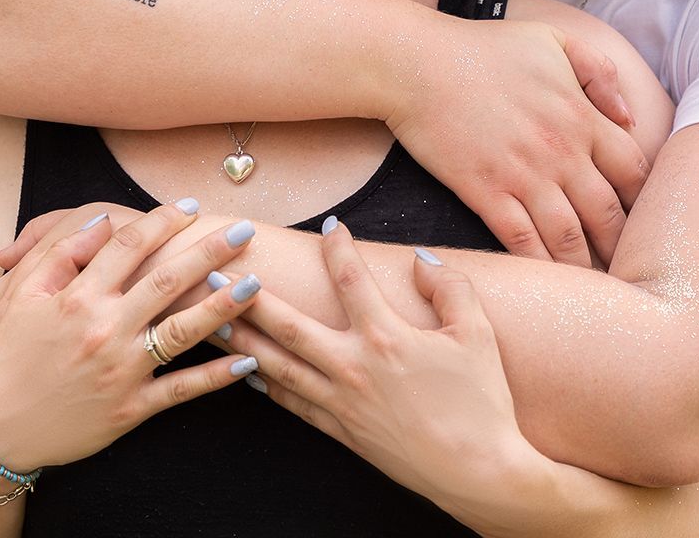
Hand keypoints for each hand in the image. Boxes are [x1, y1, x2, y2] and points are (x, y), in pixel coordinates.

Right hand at [0, 200, 264, 470]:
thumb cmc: (8, 359)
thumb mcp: (20, 299)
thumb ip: (60, 256)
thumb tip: (102, 222)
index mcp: (77, 298)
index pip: (128, 246)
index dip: (161, 221)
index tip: (189, 206)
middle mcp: (105, 330)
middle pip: (167, 280)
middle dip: (209, 251)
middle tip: (243, 230)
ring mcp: (121, 371)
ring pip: (183, 332)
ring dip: (223, 306)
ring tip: (255, 283)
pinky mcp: (130, 409)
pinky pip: (181, 390)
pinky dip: (216, 377)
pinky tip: (247, 361)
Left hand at [219, 219, 541, 517]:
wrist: (478, 472)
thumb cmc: (482, 402)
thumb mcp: (478, 334)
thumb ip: (449, 288)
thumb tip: (422, 260)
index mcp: (387, 337)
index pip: (351, 279)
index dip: (338, 246)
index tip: (329, 225)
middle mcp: (355, 367)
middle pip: (289, 326)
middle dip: (251, 297)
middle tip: (218, 274)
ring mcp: (343, 403)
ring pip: (280, 366)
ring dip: (244, 341)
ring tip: (216, 320)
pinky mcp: (342, 431)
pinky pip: (295, 403)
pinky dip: (269, 385)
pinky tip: (251, 371)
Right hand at [389, 17, 648, 266]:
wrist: (418, 63)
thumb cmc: (485, 48)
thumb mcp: (554, 41)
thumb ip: (599, 72)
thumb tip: (629, 117)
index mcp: (582, 116)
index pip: (634, 171)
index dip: (645, 201)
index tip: (645, 219)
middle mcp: (561, 152)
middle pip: (608, 214)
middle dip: (621, 245)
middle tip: (627, 267)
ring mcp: (523, 175)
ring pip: (569, 237)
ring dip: (584, 265)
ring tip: (592, 284)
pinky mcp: (486, 193)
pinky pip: (522, 242)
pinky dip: (539, 265)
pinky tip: (546, 280)